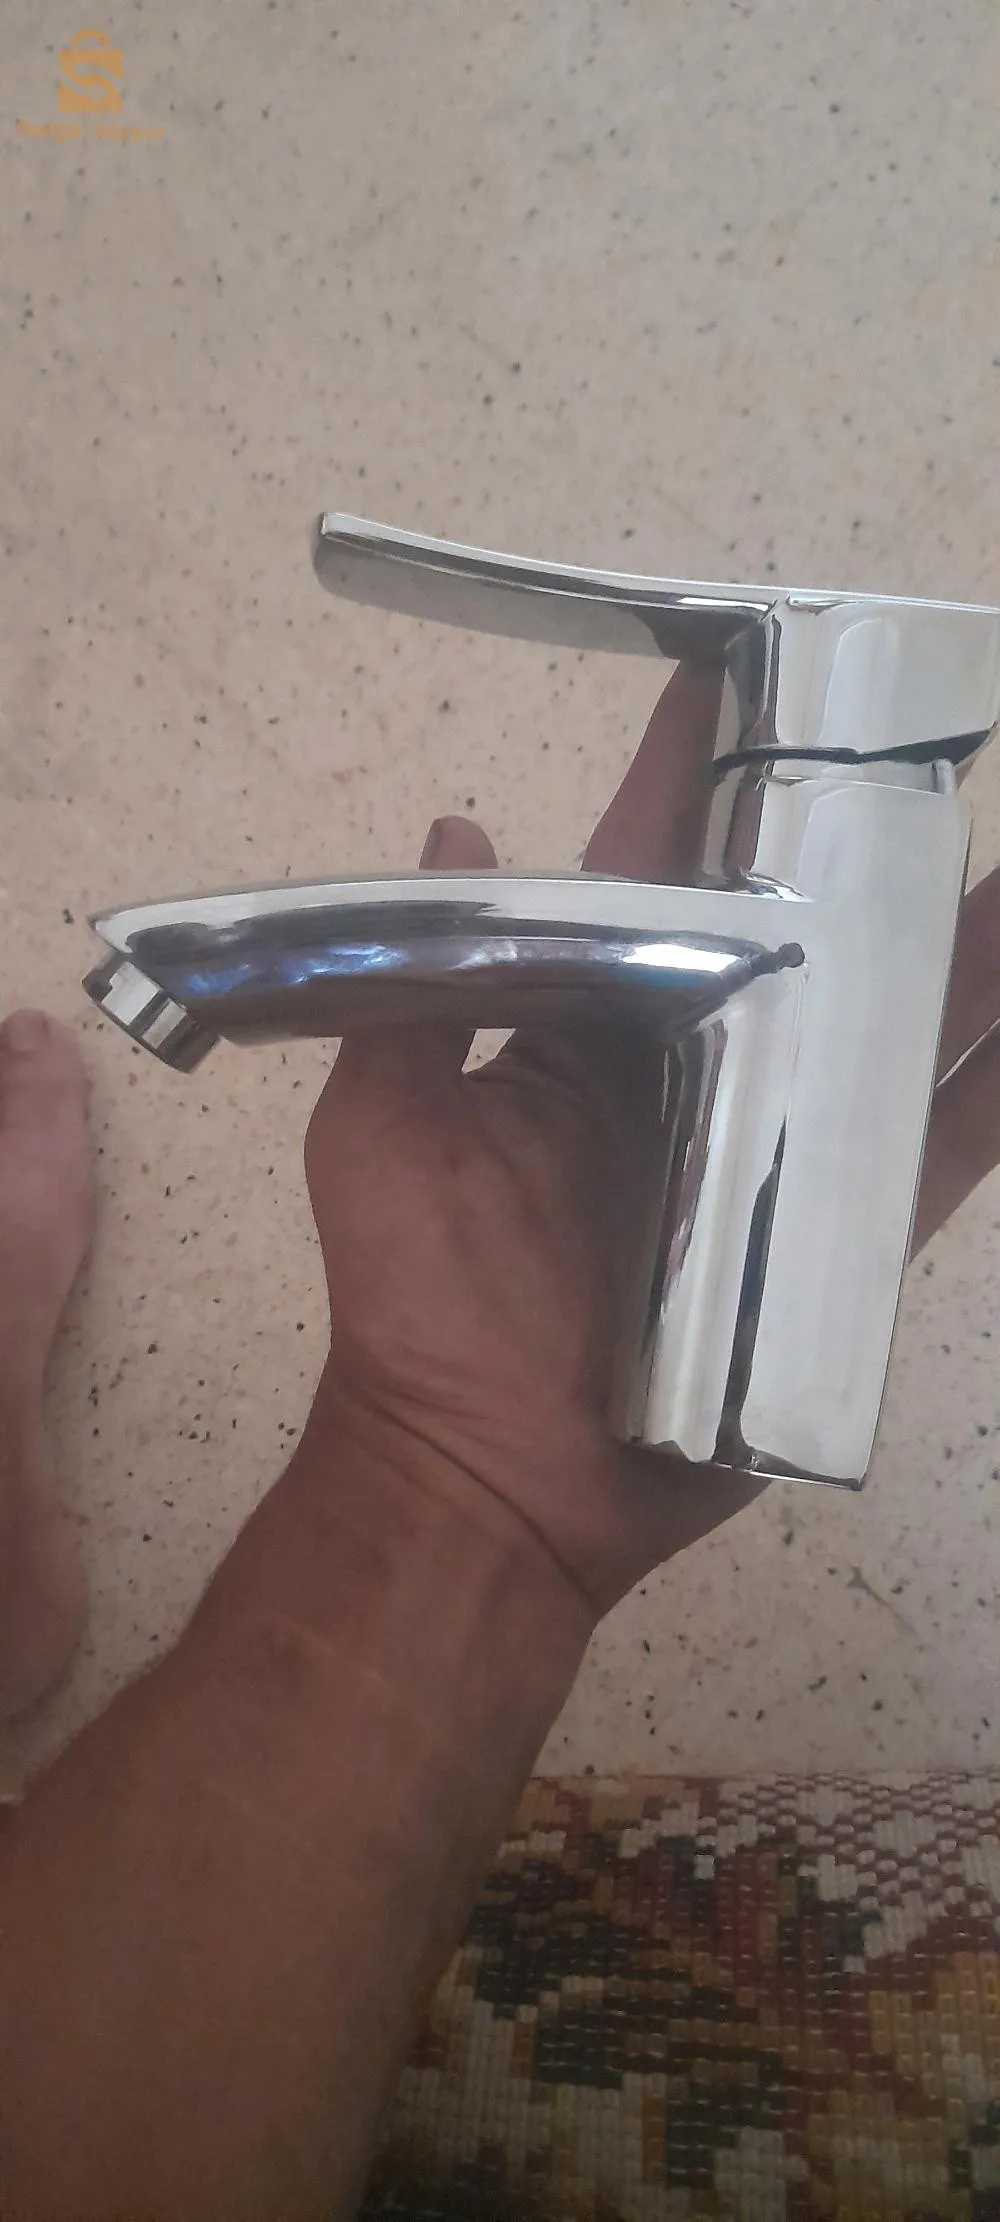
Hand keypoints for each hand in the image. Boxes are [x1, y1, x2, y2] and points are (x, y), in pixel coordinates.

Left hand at [304, 667, 999, 1620]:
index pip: (652, 871)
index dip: (695, 775)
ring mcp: (772, 1151)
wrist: (489, 1477)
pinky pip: (928, 1158)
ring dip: (958, 950)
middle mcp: (694, 1068)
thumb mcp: (382, 1131)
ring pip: (883, 1027)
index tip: (750, 670)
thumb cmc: (425, 1301)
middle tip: (925, 743)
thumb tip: (452, 827)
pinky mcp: (827, 1239)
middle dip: (854, 840)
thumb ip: (417, 989)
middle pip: (793, 931)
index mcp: (589, 1025)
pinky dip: (991, 1094)